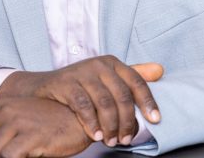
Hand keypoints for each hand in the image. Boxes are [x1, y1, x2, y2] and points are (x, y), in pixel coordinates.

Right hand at [0, 56, 162, 146]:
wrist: (44, 88)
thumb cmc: (81, 86)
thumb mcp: (107, 79)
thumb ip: (132, 75)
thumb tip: (160, 70)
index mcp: (113, 63)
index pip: (136, 82)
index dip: (148, 102)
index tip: (155, 120)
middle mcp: (99, 64)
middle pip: (122, 96)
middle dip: (127, 122)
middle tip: (126, 139)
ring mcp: (82, 72)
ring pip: (104, 103)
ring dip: (110, 126)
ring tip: (110, 141)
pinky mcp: (66, 83)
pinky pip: (83, 106)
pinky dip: (91, 123)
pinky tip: (94, 135)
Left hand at [0, 97, 91, 157]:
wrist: (81, 119)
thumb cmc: (53, 122)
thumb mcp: (24, 120)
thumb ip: (4, 129)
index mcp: (3, 105)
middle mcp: (7, 110)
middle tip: (3, 157)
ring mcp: (18, 122)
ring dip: (1, 157)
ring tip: (18, 157)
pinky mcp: (30, 136)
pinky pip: (8, 156)